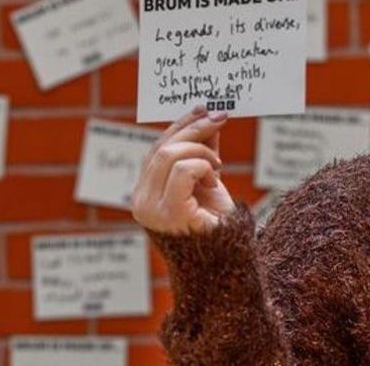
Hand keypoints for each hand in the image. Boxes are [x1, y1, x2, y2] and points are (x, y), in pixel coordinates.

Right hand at [131, 106, 235, 235]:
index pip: (156, 149)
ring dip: (202, 152)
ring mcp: (151, 210)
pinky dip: (202, 166)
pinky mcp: (169, 214)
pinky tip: (214, 179)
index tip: (203, 109)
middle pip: (161, 148)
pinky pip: (182, 171)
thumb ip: (203, 151)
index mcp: (145, 193)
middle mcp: (141, 202)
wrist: (228, 261)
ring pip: (169, 155)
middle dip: (194, 128)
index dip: (179, 126)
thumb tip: (206, 115)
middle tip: (221, 117)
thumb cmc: (218, 224)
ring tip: (218, 167)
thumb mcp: (208, 178)